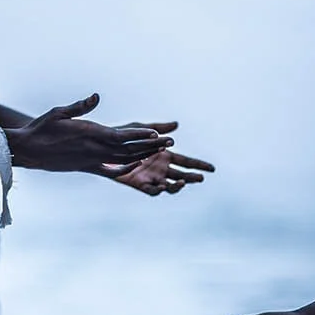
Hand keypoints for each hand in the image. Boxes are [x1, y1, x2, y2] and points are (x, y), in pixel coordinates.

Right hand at [5, 94, 171, 173]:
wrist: (28, 151)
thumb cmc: (41, 128)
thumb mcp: (59, 112)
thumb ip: (80, 106)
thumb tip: (96, 96)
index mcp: (90, 134)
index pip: (121, 136)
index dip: (140, 135)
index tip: (156, 133)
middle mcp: (94, 150)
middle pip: (128, 150)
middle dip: (150, 146)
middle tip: (169, 141)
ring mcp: (92, 161)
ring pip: (123, 160)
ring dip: (143, 155)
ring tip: (160, 150)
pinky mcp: (87, 168)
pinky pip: (111, 170)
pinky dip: (126, 167)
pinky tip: (137, 163)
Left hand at [95, 122, 215, 194]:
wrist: (103, 147)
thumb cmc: (122, 135)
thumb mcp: (141, 129)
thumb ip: (158, 128)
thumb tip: (177, 124)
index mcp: (165, 155)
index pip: (187, 161)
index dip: (199, 165)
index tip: (212, 169)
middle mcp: (161, 168)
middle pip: (182, 175)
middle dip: (192, 178)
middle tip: (201, 178)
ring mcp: (151, 177)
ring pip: (170, 186)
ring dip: (177, 186)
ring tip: (182, 183)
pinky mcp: (139, 184)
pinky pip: (152, 190)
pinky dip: (159, 189)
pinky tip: (163, 185)